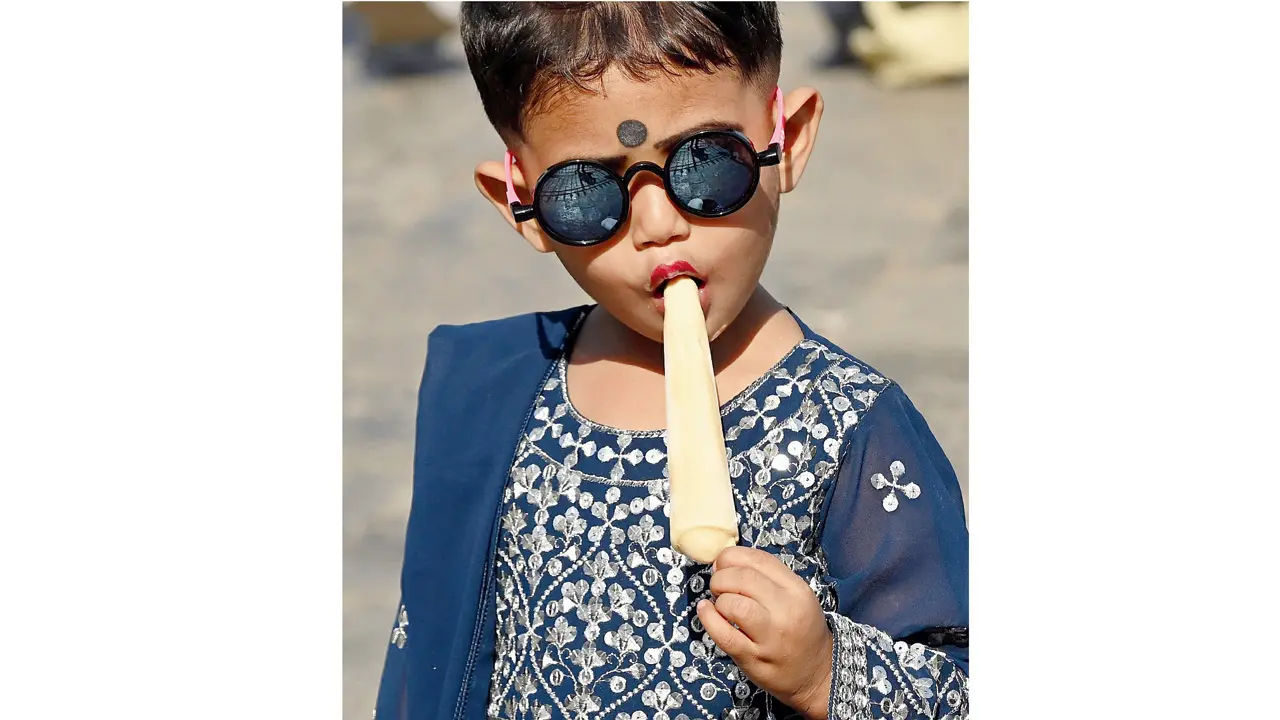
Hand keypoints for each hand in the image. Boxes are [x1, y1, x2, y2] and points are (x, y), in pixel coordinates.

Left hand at [696, 547, 832, 719]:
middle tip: (719, 585)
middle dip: (721, 577)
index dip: (731, 557)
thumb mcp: (796, 596)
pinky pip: (723, 635)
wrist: (818, 673)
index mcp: (797, 590)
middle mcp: (786, 611)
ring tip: (720, 604)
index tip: (722, 563)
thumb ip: (766, 577)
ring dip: (719, 599)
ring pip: (733, 604)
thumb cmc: (802, 631)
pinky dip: (708, 619)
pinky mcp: (753, 659)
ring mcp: (770, 637)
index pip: (758, 559)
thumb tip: (723, 562)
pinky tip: (706, 612)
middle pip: (743, 578)